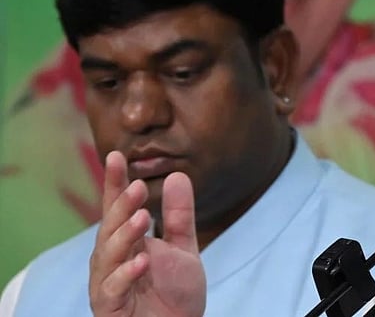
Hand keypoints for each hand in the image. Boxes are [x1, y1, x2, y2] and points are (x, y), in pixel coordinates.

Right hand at [89, 151, 205, 316]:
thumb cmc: (175, 293)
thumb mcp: (183, 247)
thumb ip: (179, 215)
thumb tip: (178, 175)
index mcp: (126, 241)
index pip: (118, 208)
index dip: (115, 183)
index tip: (116, 156)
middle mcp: (111, 258)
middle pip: (110, 227)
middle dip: (121, 206)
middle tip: (138, 187)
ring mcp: (107, 282)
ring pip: (108, 255)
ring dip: (124, 235)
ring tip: (142, 218)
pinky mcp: (109, 306)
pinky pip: (112, 288)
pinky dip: (125, 274)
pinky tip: (143, 261)